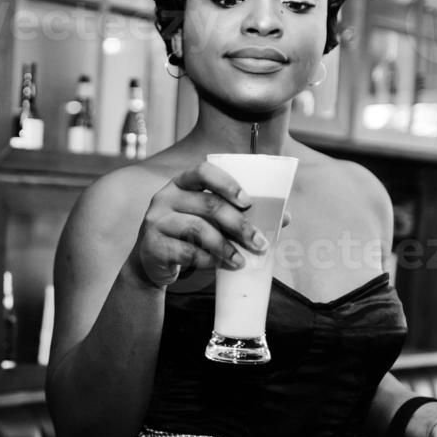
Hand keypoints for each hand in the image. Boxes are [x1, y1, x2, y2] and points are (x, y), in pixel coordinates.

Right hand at [129, 161, 271, 288]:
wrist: (151, 263)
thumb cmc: (188, 236)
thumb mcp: (210, 221)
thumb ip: (241, 216)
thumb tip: (284, 217)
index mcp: (182, 183)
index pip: (203, 171)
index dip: (227, 183)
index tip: (248, 201)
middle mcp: (166, 196)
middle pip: (208, 204)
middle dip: (239, 225)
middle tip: (260, 243)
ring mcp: (156, 220)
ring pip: (198, 229)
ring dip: (225, 247)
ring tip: (241, 261)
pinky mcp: (152, 244)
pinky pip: (186, 251)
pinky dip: (207, 260)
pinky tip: (219, 266)